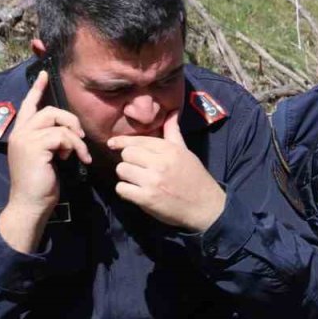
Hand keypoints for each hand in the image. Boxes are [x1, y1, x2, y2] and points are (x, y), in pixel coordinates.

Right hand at [0, 70, 91, 252]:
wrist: (30, 203)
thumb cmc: (40, 184)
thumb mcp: (45, 157)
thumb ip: (51, 142)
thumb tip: (68, 135)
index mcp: (20, 134)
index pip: (28, 105)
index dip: (36, 89)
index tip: (44, 74)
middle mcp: (19, 132)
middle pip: (49, 110)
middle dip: (70, 120)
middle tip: (81, 137)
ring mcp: (25, 139)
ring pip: (57, 122)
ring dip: (75, 137)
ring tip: (80, 154)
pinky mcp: (35, 147)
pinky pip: (63, 136)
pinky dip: (75, 147)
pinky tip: (75, 159)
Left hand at [107, 110, 225, 231]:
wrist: (205, 206)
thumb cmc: (195, 177)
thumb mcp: (185, 152)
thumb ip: (173, 132)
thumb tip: (172, 112)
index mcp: (169, 150)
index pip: (137, 141)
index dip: (122, 142)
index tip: (112, 143)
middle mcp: (159, 163)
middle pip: (126, 155)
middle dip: (129, 161)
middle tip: (138, 168)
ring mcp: (152, 181)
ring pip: (122, 170)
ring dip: (127, 176)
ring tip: (137, 180)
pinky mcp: (147, 199)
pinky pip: (122, 189)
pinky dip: (126, 191)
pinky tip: (136, 192)